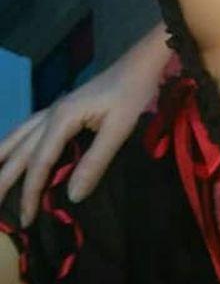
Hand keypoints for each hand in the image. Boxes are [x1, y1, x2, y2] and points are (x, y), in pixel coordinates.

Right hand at [0, 23, 170, 226]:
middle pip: (19, 150)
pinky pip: (28, 128)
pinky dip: (14, 142)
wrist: (142, 64)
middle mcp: (51, 113)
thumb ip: (95, 162)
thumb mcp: (119, 129)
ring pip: (18, 135)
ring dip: (1, 157)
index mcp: (62, 119)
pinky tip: (11, 150)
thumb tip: (71, 197)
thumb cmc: (134, 94)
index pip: (38, 163)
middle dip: (3, 179)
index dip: (29, 193)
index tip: (26, 219)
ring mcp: (54, 108)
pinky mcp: (62, 108)